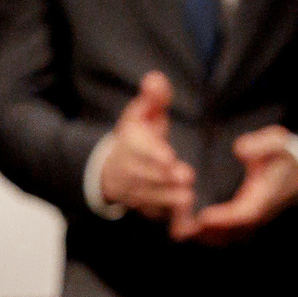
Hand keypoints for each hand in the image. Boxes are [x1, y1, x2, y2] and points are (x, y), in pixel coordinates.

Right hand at [100, 71, 198, 220]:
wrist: (110, 168)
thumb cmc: (137, 136)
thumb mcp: (142, 113)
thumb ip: (153, 98)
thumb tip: (156, 78)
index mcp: (129, 142)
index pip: (138, 148)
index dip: (152, 153)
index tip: (168, 156)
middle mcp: (126, 168)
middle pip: (144, 174)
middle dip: (164, 177)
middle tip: (187, 177)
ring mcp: (130, 189)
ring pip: (146, 196)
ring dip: (166, 198)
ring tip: (187, 198)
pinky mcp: (138, 205)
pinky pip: (147, 212)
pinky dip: (162, 215)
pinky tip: (181, 218)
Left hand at [174, 125, 297, 243]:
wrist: (296, 172)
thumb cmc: (281, 155)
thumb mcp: (277, 141)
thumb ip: (260, 144)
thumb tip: (239, 150)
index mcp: (264, 195)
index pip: (244, 214)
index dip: (224, 219)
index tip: (203, 218)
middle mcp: (258, 212)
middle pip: (232, 232)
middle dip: (207, 233)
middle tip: (181, 230)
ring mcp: (252, 220)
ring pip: (228, 236)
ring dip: (204, 237)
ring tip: (179, 232)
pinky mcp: (245, 221)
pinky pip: (227, 234)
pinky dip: (208, 235)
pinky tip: (187, 230)